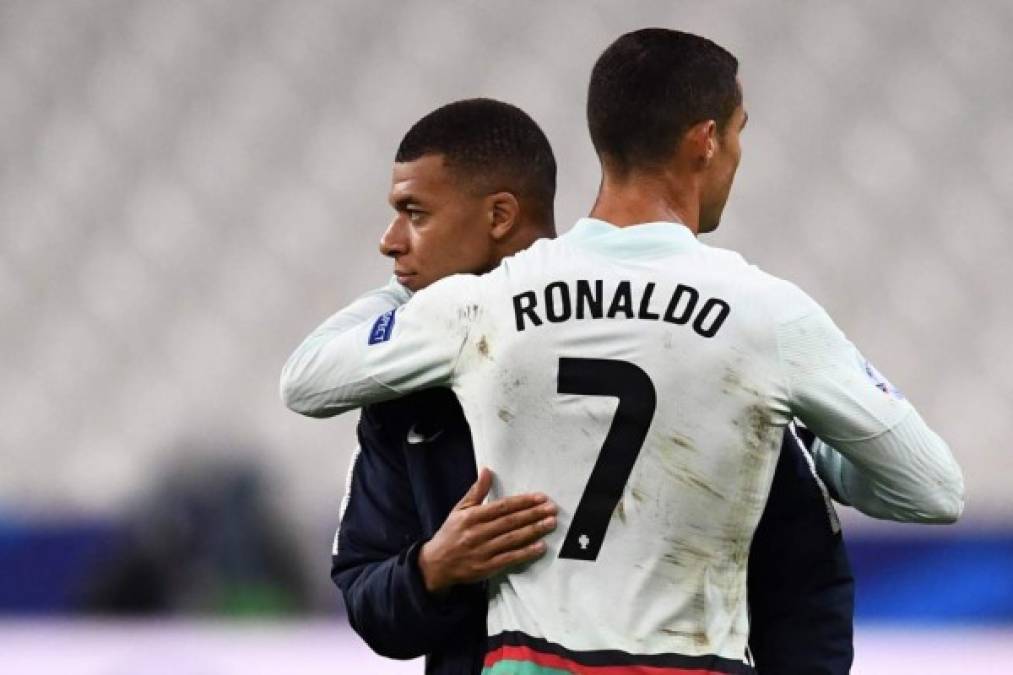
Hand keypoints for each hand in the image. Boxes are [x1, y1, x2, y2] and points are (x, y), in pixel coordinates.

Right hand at [418, 467, 556, 593]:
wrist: (436, 564)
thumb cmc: (450, 534)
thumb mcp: (459, 510)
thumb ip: (476, 492)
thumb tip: (486, 470)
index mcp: (472, 517)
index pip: (502, 507)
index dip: (522, 502)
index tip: (540, 497)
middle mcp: (478, 533)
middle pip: (510, 522)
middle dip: (533, 514)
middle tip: (552, 509)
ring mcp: (483, 551)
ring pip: (512, 539)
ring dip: (534, 530)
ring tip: (550, 523)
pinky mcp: (487, 567)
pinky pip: (509, 558)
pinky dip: (525, 552)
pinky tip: (540, 546)